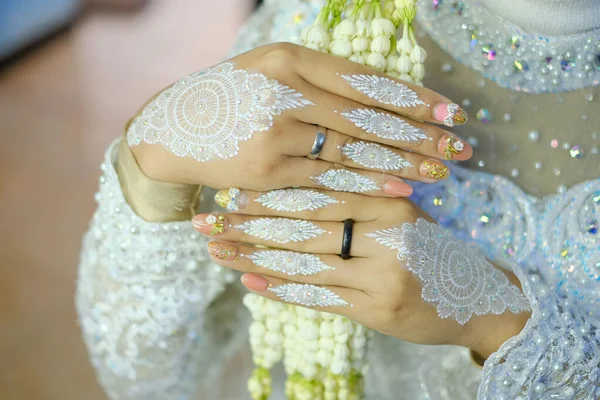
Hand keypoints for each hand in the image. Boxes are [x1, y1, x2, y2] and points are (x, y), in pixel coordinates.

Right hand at [128, 42, 470, 197]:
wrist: (170, 130)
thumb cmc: (230, 100)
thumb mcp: (271, 73)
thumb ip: (320, 82)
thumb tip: (380, 102)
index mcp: (290, 58)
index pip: (366, 80)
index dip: (413, 98)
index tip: (451, 112)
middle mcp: (284, 88)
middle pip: (368, 116)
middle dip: (420, 134)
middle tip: (460, 148)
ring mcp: (274, 130)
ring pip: (353, 149)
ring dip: (402, 163)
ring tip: (440, 171)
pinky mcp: (266, 169)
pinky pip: (327, 178)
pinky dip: (366, 185)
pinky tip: (399, 191)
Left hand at [192, 187, 529, 356]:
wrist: (475, 298)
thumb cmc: (428, 249)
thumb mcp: (401, 215)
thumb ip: (356, 203)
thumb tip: (289, 192)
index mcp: (391, 202)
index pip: (319, 195)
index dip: (271, 196)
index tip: (231, 194)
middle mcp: (387, 236)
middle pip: (304, 229)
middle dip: (250, 226)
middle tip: (208, 222)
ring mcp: (381, 276)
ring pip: (304, 264)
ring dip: (255, 259)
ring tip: (218, 252)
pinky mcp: (376, 310)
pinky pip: (319, 296)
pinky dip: (282, 290)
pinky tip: (251, 283)